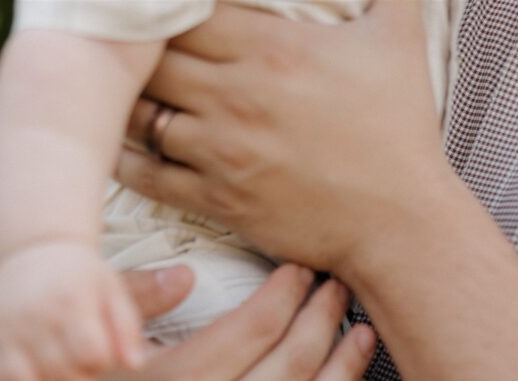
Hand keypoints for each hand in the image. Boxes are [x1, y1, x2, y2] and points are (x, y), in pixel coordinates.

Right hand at [0, 241, 144, 380]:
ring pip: (21, 380)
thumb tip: (136, 367)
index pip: (87, 349)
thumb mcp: (114, 292)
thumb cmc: (85, 281)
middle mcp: (33, 316)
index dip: (101, 364)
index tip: (108, 365)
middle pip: (58, 369)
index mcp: (70, 301)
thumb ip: (128, 329)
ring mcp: (7, 329)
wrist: (34, 250)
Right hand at [40, 264, 377, 380]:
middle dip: (325, 316)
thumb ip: (140, 299)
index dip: (290, 290)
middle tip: (339, 291)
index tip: (303, 270)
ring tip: (363, 337)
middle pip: (294, 363)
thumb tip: (190, 273)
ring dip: (346, 370)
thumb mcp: (102, 341)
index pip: (259, 325)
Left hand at [116, 1, 445, 274]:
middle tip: (125, 54)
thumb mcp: (400, 37)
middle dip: (138, 53)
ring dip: (127, 103)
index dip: (164, 9)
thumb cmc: (401, 133)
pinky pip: (150, 176)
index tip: (158, 13)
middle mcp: (236, 95)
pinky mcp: (219, 200)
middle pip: (151, 58)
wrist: (397, 221)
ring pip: (143, 114)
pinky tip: (117, 146)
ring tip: (117, 97)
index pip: (185, 10)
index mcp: (271, 46)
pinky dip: (127, 159)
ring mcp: (223, 151)